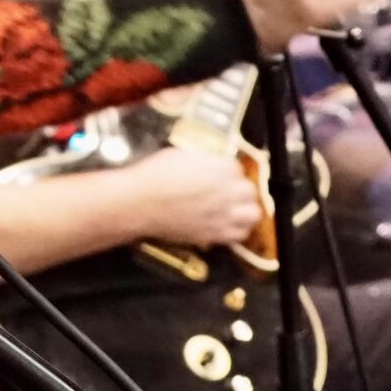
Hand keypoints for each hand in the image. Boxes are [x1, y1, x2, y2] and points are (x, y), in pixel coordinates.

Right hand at [124, 148, 265, 248]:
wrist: (138, 203)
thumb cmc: (154, 175)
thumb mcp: (180, 155)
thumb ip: (204, 161)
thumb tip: (211, 164)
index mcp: (220, 169)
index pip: (237, 167)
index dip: (227, 170)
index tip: (219, 172)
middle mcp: (227, 193)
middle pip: (249, 191)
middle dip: (241, 189)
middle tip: (230, 189)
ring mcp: (222, 216)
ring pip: (252, 214)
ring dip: (245, 209)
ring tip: (234, 208)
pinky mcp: (214, 235)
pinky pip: (239, 235)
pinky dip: (237, 229)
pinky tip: (226, 224)